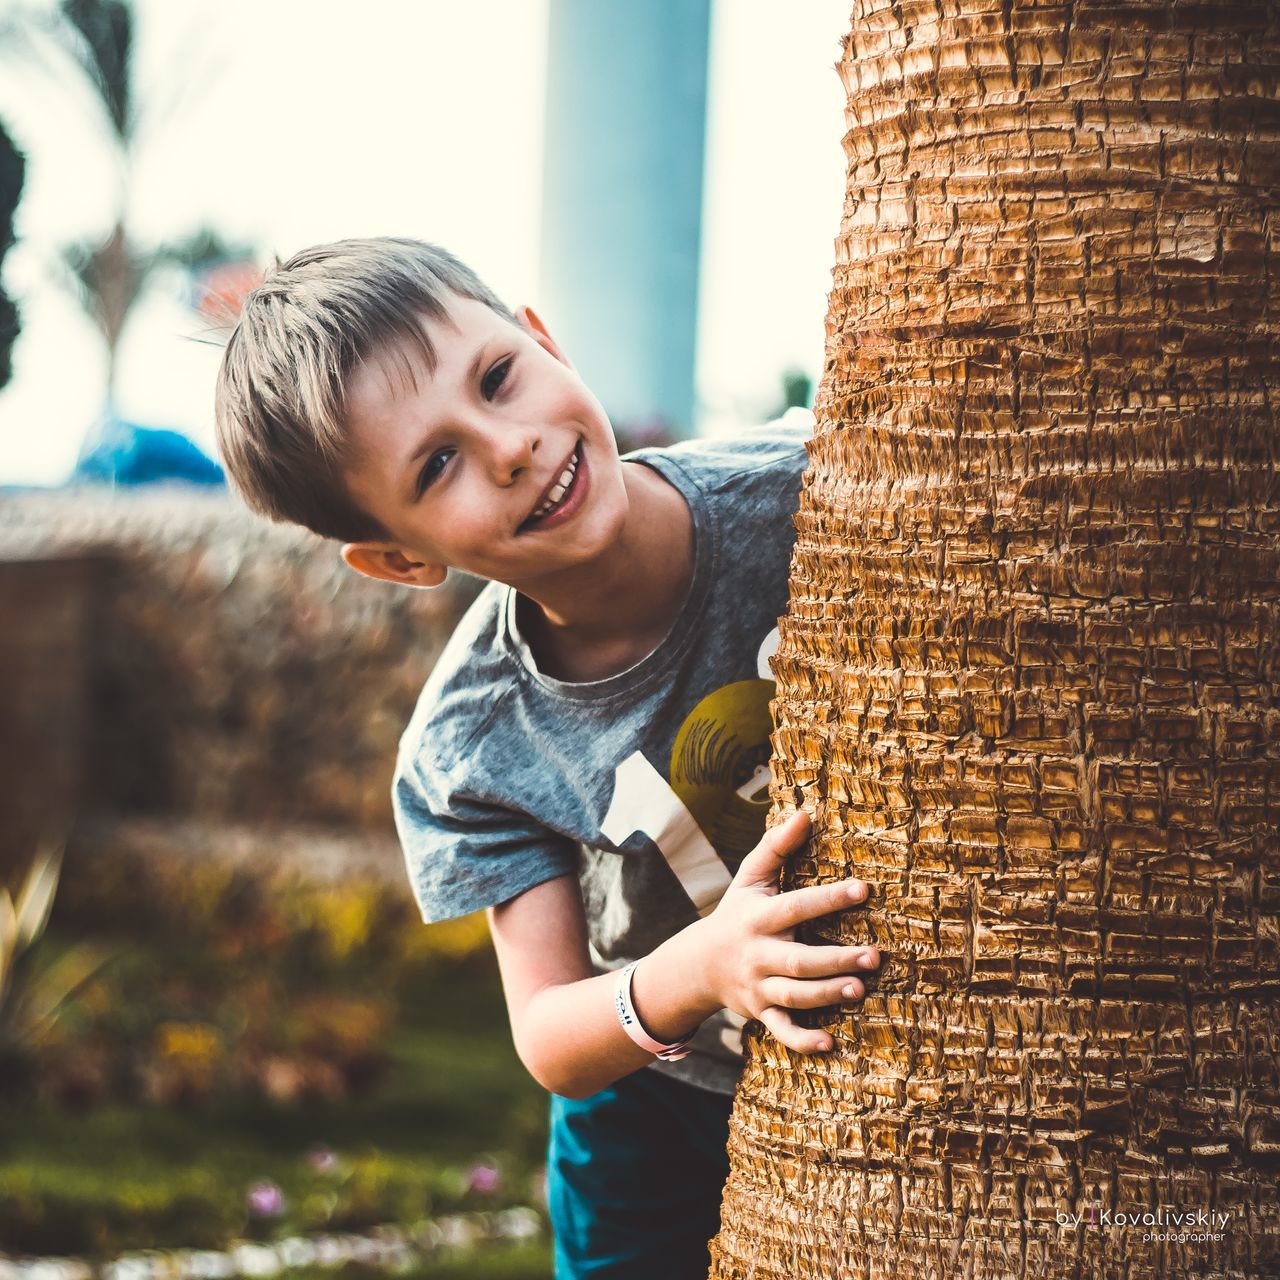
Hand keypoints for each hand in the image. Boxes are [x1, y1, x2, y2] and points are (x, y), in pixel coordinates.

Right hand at [695, 809, 878, 1054]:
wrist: (699, 964)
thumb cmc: (736, 913)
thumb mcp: (749, 878)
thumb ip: (776, 846)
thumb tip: (805, 814)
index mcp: (758, 918)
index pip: (795, 906)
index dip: (828, 898)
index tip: (863, 889)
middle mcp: (757, 954)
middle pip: (798, 960)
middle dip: (835, 959)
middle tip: (874, 956)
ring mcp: (759, 987)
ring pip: (794, 996)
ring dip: (826, 995)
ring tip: (859, 989)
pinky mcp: (761, 1014)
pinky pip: (781, 1032)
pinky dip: (802, 1041)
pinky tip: (830, 1043)